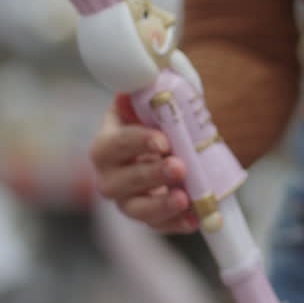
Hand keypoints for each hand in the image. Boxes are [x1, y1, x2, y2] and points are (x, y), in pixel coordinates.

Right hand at [90, 93, 197, 232]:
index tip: (164, 141)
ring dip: (160, 205)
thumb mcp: (152, 105)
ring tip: (184, 198)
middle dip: (150, 175)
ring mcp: (127, 199)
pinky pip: (158, 226)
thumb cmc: (158, 122)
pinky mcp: (148, 217)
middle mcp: (110, 175)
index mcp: (108, 143)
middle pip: (119, 182)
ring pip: (135, 209)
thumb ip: (150, 93)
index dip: (136, 143)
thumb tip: (148, 76)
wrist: (171, 144)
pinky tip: (195, 220)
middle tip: (179, 166)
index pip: (113, 145)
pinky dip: (176, 224)